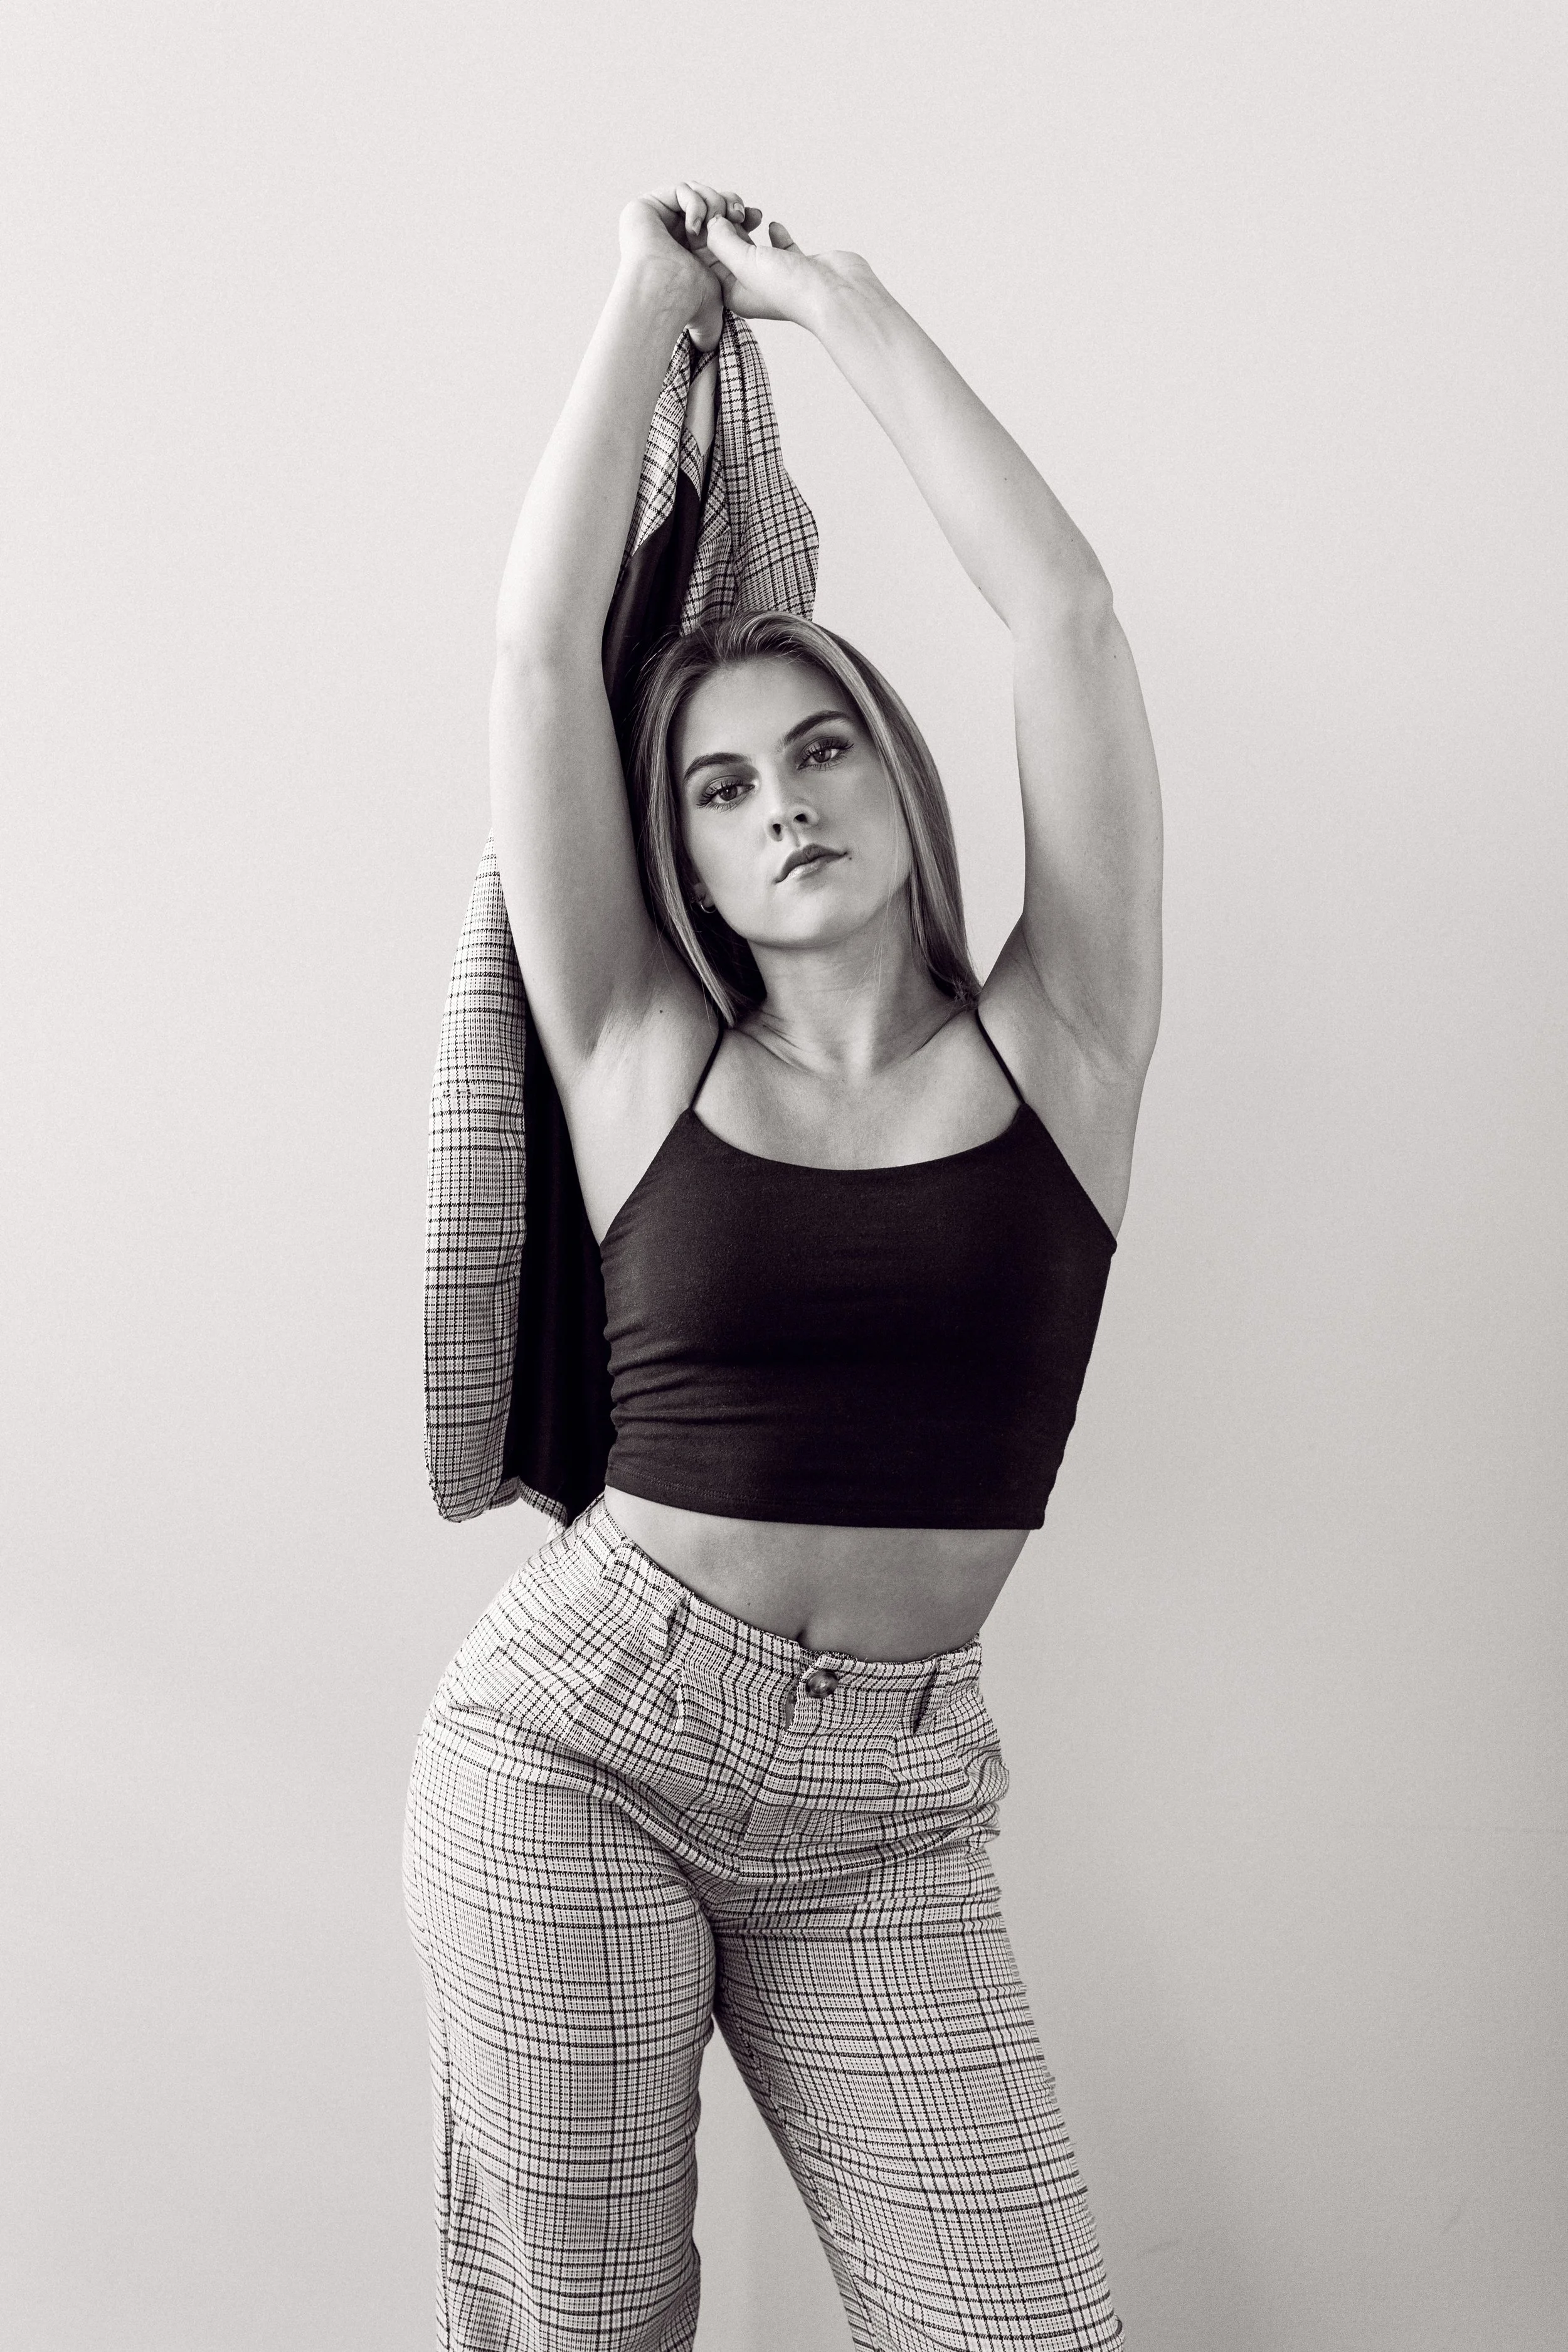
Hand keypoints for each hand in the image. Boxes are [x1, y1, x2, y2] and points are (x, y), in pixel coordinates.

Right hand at [618, 183, 761, 350]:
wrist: (660, 299)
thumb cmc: (686, 303)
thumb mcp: (719, 298)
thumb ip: (724, 302)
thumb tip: (711, 339)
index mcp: (695, 250)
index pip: (720, 217)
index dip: (738, 212)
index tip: (755, 217)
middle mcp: (677, 234)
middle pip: (709, 201)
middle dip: (728, 202)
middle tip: (739, 214)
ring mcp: (660, 220)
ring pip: (695, 192)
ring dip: (712, 201)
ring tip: (715, 220)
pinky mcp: (642, 208)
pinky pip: (679, 190)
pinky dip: (693, 201)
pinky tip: (696, 225)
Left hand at [700, 211, 867, 332]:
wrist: (838, 296)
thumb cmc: (791, 289)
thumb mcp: (744, 263)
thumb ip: (722, 240)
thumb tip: (712, 221)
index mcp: (734, 293)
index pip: (708, 258)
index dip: (704, 231)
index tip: (706, 208)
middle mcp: (753, 287)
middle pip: (729, 249)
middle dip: (727, 223)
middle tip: (730, 203)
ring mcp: (777, 276)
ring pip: (753, 244)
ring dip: (748, 224)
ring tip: (751, 212)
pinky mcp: (799, 266)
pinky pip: (780, 245)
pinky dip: (776, 233)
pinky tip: (774, 225)